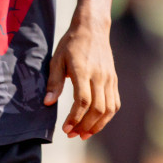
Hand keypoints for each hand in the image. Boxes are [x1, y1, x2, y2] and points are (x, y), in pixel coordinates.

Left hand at [44, 18, 119, 139]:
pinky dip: (107, 116)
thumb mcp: (57, 59)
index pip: (83, 101)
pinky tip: (96, 122)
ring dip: (98, 125)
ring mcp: (109, 78)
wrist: (92, 28)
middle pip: (98, 109)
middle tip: (72, 134)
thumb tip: (48, 103)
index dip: (75, 118)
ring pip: (109, 109)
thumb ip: (54, 82)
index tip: (65, 128)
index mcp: (84, 71)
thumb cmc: (71, 43)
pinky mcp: (114, 79)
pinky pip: (115, 102)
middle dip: (85, 126)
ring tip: (85, 133)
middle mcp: (100, 76)